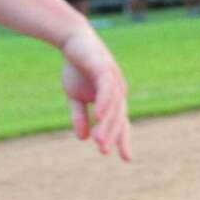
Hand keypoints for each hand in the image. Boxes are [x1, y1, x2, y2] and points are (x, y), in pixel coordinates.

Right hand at [60, 26, 131, 159]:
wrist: (72, 40)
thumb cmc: (77, 67)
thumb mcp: (76, 96)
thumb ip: (80, 116)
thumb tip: (82, 138)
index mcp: (113, 99)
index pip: (121, 123)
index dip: (123, 139)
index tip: (127, 159)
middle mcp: (118, 92)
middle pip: (118, 118)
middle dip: (112, 136)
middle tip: (104, 152)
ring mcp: (114, 80)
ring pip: (114, 107)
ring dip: (107, 125)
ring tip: (99, 141)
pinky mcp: (105, 69)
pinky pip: (107, 89)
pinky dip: (104, 103)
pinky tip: (99, 116)